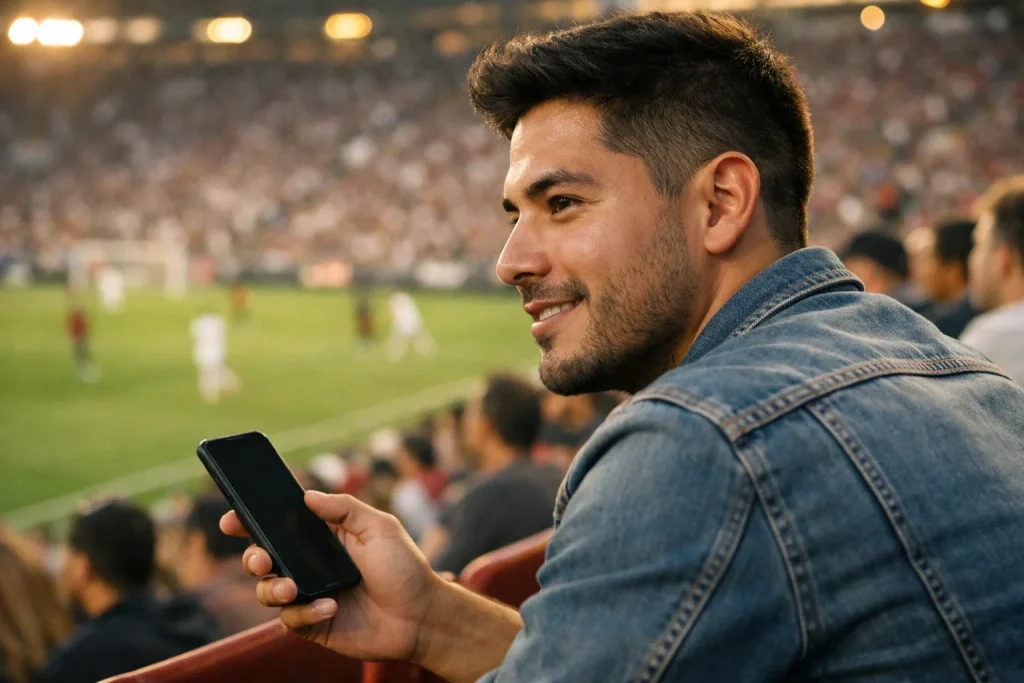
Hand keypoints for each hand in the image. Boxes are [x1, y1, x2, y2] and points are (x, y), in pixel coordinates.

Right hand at [220, 491, 445, 662]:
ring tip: (291, 588)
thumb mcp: (380, 527)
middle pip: (263, 558)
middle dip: (252, 557)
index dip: (251, 521)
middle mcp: (310, 565)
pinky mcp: (313, 624)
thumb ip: (345, 509)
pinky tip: (329, 607)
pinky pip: (290, 620)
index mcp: (323, 537)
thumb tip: (307, 495)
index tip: (232, 518)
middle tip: (262, 559)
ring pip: (267, 591)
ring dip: (272, 588)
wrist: (421, 617)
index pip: (279, 526)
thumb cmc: (405, 568)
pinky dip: (304, 613)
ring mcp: (309, 595)